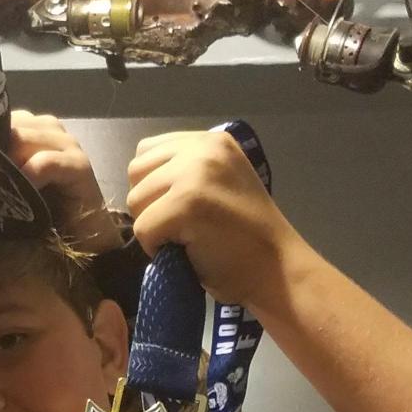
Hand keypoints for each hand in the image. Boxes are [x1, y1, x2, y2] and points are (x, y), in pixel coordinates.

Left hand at [8, 111, 122, 252]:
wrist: (85, 240)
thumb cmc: (42, 215)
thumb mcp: (9, 188)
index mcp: (31, 129)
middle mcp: (50, 130)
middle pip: (9, 127)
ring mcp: (67, 145)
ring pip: (24, 139)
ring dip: (4, 162)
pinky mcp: (80, 166)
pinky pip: (46, 163)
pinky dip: (27, 175)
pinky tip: (15, 191)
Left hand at [125, 127, 300, 310]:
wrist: (276, 270)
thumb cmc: (245, 237)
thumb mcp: (221, 183)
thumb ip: (187, 170)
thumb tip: (141, 180)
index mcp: (212, 141)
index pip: (148, 152)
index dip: (154, 186)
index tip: (182, 208)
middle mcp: (203, 148)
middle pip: (136, 172)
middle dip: (149, 204)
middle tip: (182, 226)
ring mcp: (196, 173)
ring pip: (135, 199)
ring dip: (152, 226)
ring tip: (187, 237)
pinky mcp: (186, 204)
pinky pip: (143, 228)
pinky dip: (155, 248)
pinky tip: (187, 251)